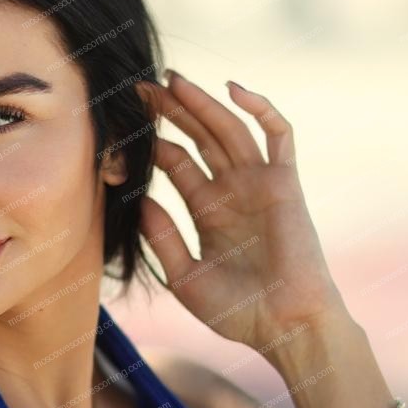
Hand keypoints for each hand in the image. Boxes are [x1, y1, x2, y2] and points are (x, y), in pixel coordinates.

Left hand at [134, 71, 348, 349]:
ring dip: (203, 103)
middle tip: (142, 86)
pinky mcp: (285, 183)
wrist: (285, 327)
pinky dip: (261, 108)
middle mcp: (233, 191)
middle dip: (172, 111)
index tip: (122, 123)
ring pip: (229, 129)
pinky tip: (232, 89)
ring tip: (173, 80)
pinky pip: (278, 135)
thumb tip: (136, 201)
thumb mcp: (184, 276)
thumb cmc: (238, 312)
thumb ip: (162, 238)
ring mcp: (259, 184)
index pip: (177, 162)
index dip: (152, 141)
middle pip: (198, 137)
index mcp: (208, 211)